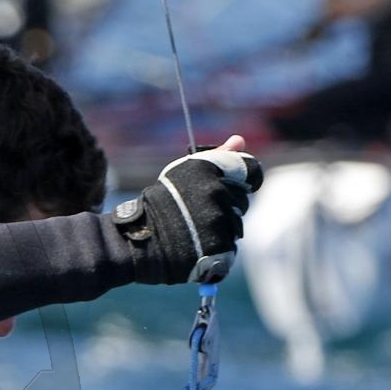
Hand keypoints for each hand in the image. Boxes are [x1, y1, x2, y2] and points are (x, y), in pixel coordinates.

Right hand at [109, 135, 261, 286]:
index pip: (252, 170)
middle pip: (242, 201)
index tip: (224, 188)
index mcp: (208, 169)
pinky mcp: (219, 247)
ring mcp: (218, 221)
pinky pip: (229, 248)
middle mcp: (216, 192)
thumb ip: (219, 156)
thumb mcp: (186, 173)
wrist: (138, 239)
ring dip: (220, 229)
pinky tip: (196, 246)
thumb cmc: (161, 203)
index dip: (241, 180)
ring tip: (193, 231)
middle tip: (196, 213)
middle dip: (225, 206)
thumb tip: (240, 139)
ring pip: (235, 225)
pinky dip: (216, 250)